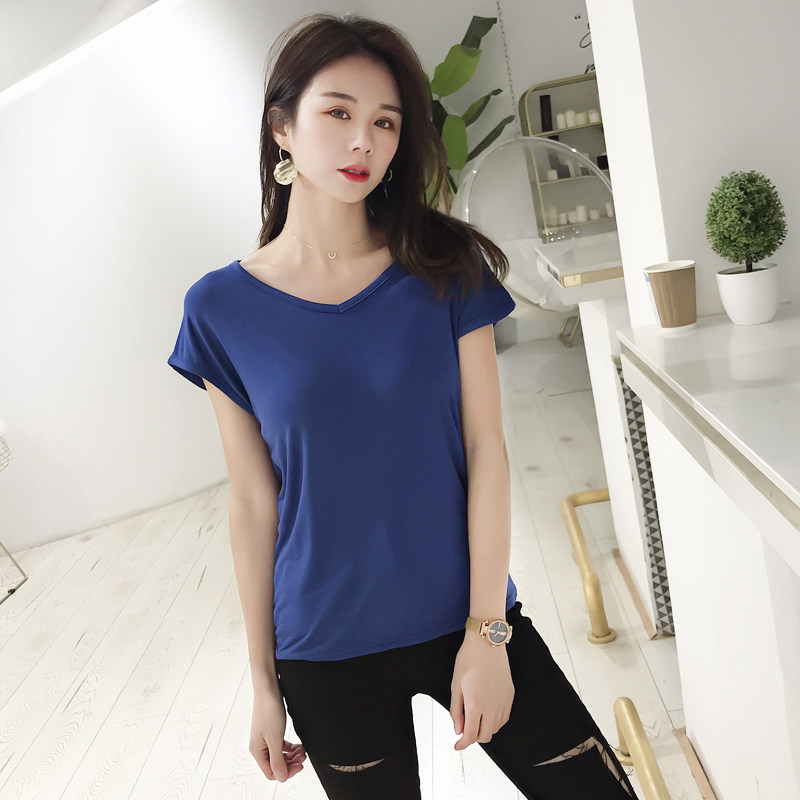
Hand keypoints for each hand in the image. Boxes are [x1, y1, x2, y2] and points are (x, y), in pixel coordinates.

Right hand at [250, 685, 306, 781]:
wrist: (268, 689)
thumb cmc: (269, 711)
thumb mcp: (275, 739)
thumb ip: (278, 760)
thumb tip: (281, 778)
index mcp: (257, 751)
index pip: (272, 773)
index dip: (287, 772)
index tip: (300, 765)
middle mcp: (260, 747)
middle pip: (277, 765)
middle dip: (291, 763)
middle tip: (304, 757)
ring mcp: (265, 739)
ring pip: (280, 755)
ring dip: (292, 755)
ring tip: (303, 750)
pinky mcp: (271, 731)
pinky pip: (281, 746)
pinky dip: (291, 747)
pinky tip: (299, 745)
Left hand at [449, 633, 514, 750]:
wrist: (487, 642)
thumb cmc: (468, 660)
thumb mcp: (456, 684)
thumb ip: (456, 710)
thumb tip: (458, 730)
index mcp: (476, 704)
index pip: (471, 735)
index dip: (462, 743)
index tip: (457, 745)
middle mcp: (492, 707)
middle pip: (485, 736)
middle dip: (473, 738)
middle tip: (464, 730)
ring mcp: (503, 701)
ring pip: (496, 728)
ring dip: (485, 729)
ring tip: (474, 718)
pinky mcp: (510, 695)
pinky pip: (504, 717)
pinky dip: (495, 721)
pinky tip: (487, 713)